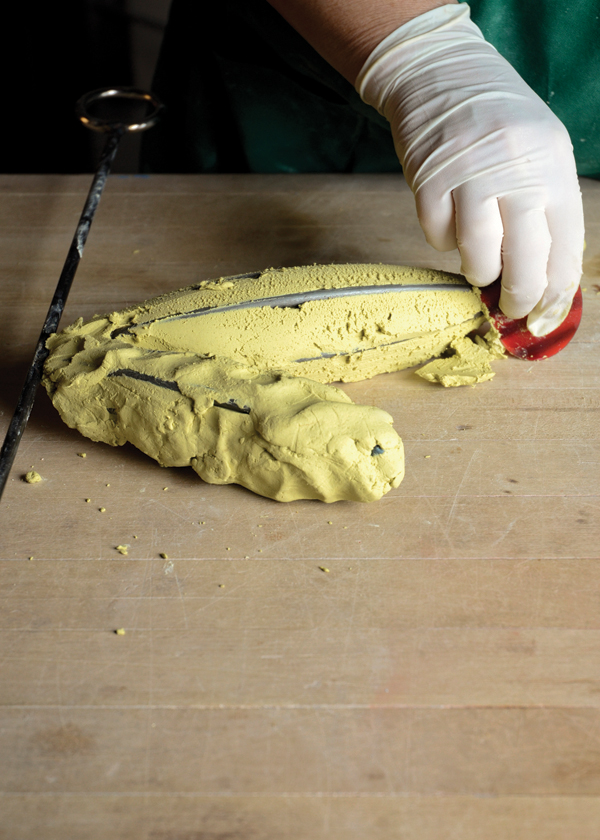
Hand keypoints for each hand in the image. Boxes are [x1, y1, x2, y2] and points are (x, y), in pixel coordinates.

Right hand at [356, 3, 583, 335]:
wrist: (441, 74)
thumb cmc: (495, 121)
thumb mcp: (538, 151)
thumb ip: (544, 205)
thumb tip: (543, 275)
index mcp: (553, 167)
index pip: (566, 247)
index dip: (556, 291)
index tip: (545, 314)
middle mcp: (517, 172)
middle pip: (525, 261)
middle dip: (518, 297)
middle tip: (509, 307)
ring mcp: (471, 177)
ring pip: (480, 255)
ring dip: (479, 271)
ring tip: (479, 266)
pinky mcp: (430, 182)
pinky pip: (438, 236)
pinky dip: (443, 241)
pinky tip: (449, 223)